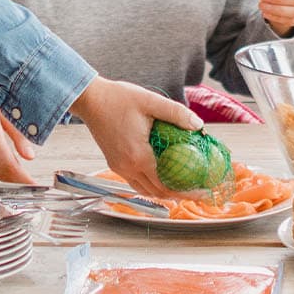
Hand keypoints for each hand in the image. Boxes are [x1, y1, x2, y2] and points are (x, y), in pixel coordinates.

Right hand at [0, 72, 37, 182]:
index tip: (33, 183)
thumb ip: (17, 137)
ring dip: (4, 175)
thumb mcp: (0, 113)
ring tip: (15, 170)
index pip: (10, 166)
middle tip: (28, 179)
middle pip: (1, 174)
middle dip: (16, 179)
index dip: (23, 178)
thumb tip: (30, 155)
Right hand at [69, 77, 203, 196]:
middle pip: (156, 192)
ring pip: (144, 189)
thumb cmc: (118, 98)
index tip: (202, 192)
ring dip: (164, 191)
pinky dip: (151, 183)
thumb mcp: (151, 101)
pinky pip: (135, 181)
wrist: (90, 99)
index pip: (165, 185)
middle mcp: (127, 167)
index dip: (186, 192)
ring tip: (182, 186)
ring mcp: (118, 167)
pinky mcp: (114, 163)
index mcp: (138, 156)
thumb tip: (198, 125)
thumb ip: (176, 113)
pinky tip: (162, 175)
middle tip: (197, 191)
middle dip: (178, 195)